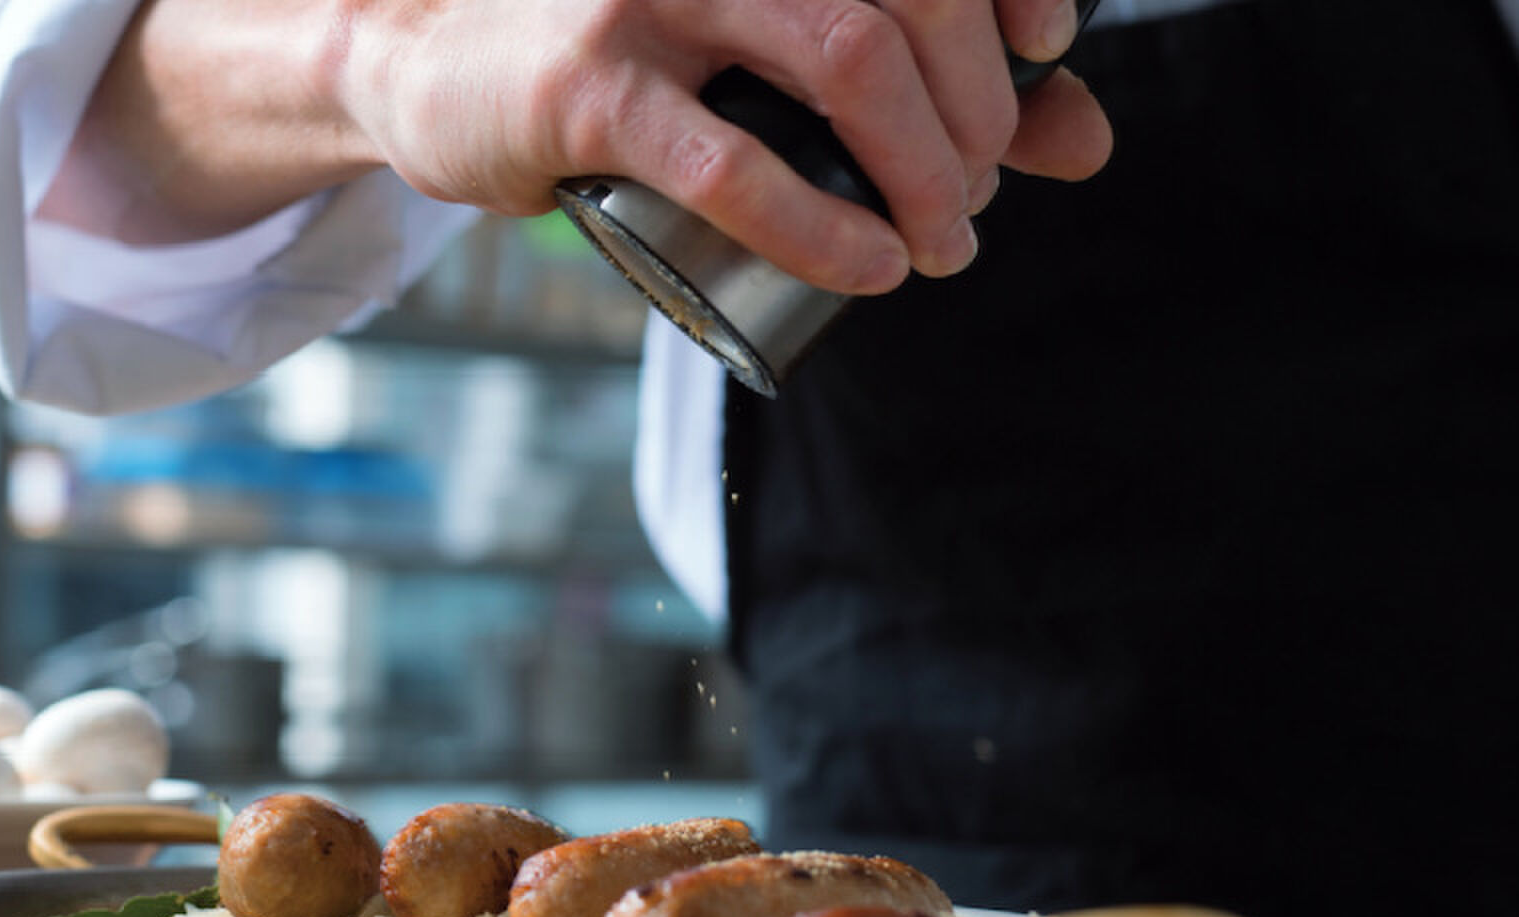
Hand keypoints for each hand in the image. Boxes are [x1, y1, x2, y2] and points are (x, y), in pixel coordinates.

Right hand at [336, 0, 1112, 293]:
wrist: (434, 67)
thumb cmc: (629, 57)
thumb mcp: (765, 45)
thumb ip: (924, 80)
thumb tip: (1084, 139)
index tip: (1045, 51)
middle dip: (980, 107)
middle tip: (975, 193)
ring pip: (844, 55)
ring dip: (925, 164)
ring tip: (940, 239)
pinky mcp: (590, 88)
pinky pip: (733, 163)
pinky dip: (822, 225)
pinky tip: (871, 267)